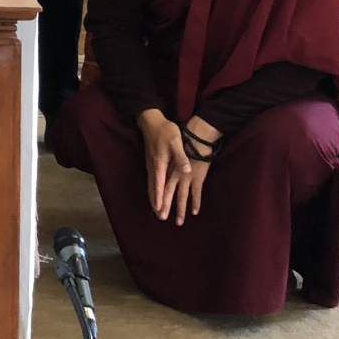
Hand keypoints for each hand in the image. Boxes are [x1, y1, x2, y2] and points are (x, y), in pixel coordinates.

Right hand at [138, 109, 209, 224]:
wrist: (151, 122)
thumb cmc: (165, 131)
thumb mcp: (176, 141)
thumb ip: (181, 156)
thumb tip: (187, 169)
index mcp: (160, 163)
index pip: (159, 185)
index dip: (159, 198)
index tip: (160, 210)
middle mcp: (153, 167)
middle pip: (153, 188)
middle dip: (156, 203)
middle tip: (159, 216)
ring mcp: (151, 165)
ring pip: (151, 185)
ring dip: (154, 198)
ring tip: (156, 209)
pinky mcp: (151, 162)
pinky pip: (151, 180)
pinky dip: (152, 190)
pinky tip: (154, 193)